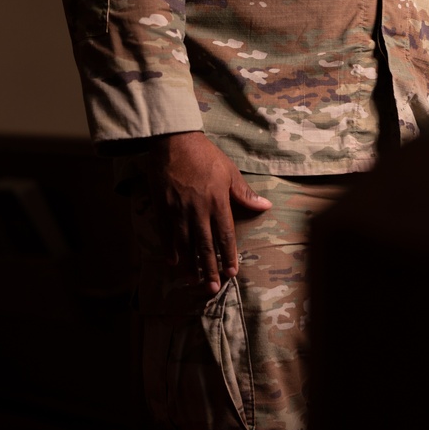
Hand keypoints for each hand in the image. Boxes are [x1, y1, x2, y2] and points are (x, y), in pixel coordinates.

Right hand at [148, 132, 271, 293]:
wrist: (174, 142)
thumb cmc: (205, 156)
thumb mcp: (230, 172)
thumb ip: (245, 193)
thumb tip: (265, 207)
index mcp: (218, 202)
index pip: (226, 235)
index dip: (229, 255)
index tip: (233, 272)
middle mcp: (198, 211)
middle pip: (205, 245)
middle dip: (210, 268)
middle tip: (213, 287)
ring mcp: (179, 211)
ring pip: (185, 244)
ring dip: (190, 265)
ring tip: (194, 281)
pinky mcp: (162, 208)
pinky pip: (166, 234)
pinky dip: (170, 250)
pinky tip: (174, 262)